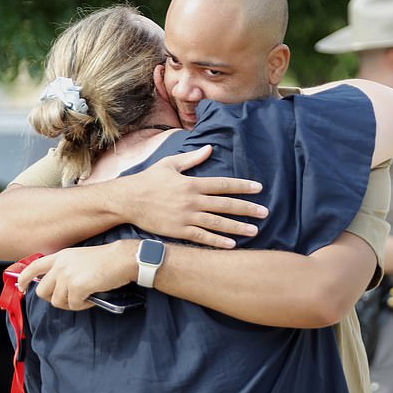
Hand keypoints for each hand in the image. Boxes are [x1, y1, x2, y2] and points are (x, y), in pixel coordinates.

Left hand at [17, 240, 137, 309]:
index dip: (25, 278)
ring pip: (58, 302)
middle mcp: (60, 265)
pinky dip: (83, 305)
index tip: (21, 287)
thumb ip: (65, 268)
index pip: (34, 266)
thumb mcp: (80, 257)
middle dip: (54, 299)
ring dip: (71, 303)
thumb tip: (57, 287)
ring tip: (85, 297)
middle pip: (42, 291)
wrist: (122, 258)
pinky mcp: (76, 287)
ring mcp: (67, 276)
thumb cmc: (107, 259)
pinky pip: (73, 305)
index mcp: (61, 256)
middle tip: (69, 299)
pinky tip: (93, 298)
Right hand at [118, 145, 268, 247]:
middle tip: (265, 212)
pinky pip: (201, 237)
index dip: (242, 186)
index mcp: (192, 183)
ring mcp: (185, 217)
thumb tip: (209, 148)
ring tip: (254, 230)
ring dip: (237, 227)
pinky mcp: (178, 231)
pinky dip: (217, 242)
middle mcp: (192, 200)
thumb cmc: (148, 180)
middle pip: (225, 205)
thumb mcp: (169, 164)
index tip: (258, 188)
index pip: (223, 184)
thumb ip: (192, 158)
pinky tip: (232, 245)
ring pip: (217, 223)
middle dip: (247, 208)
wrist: (127, 200)